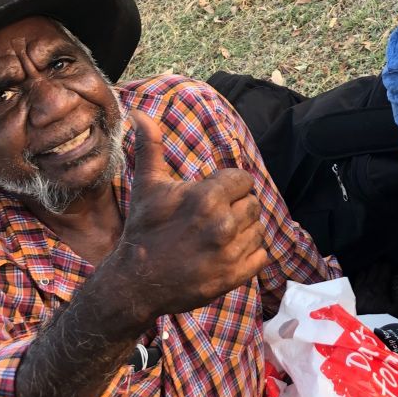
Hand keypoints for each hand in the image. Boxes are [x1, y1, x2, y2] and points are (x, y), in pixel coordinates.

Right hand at [115, 111, 268, 317]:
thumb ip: (151, 147)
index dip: (230, 185)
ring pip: (258, 229)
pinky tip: (228, 252)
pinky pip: (261, 256)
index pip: (242, 179)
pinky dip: (251, 254)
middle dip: (237, 207)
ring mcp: (231, 252)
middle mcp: (224, 224)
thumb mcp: (147, 186)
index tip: (215, 194)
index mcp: (207, 197)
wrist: (136, 282)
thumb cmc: (143, 230)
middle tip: (216, 217)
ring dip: (245, 230)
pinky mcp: (235, 276)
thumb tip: (141, 114)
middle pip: (253, 203)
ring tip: (221, 235)